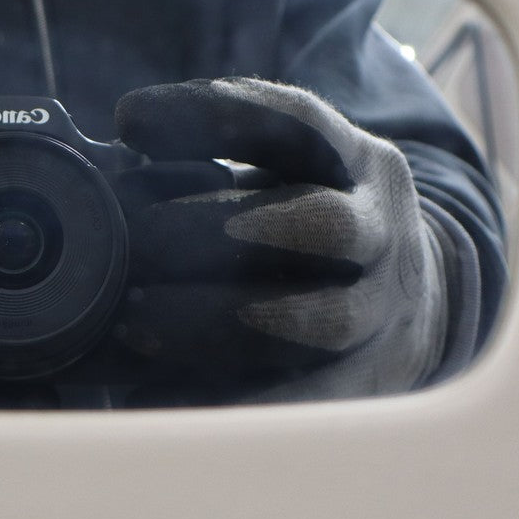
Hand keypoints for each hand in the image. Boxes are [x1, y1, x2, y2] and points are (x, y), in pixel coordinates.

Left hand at [111, 77, 474, 402]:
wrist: (420, 300)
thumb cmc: (314, 232)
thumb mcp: (288, 177)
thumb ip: (216, 170)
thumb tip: (97, 181)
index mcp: (357, 162)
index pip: (296, 122)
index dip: (215, 115)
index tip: (128, 119)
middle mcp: (383, 233)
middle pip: (319, 224)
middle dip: (215, 228)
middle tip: (132, 235)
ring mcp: (386, 313)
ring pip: (316, 321)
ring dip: (216, 322)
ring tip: (132, 321)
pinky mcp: (371, 386)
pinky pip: (304, 402)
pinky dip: (229, 403)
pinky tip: (157, 400)